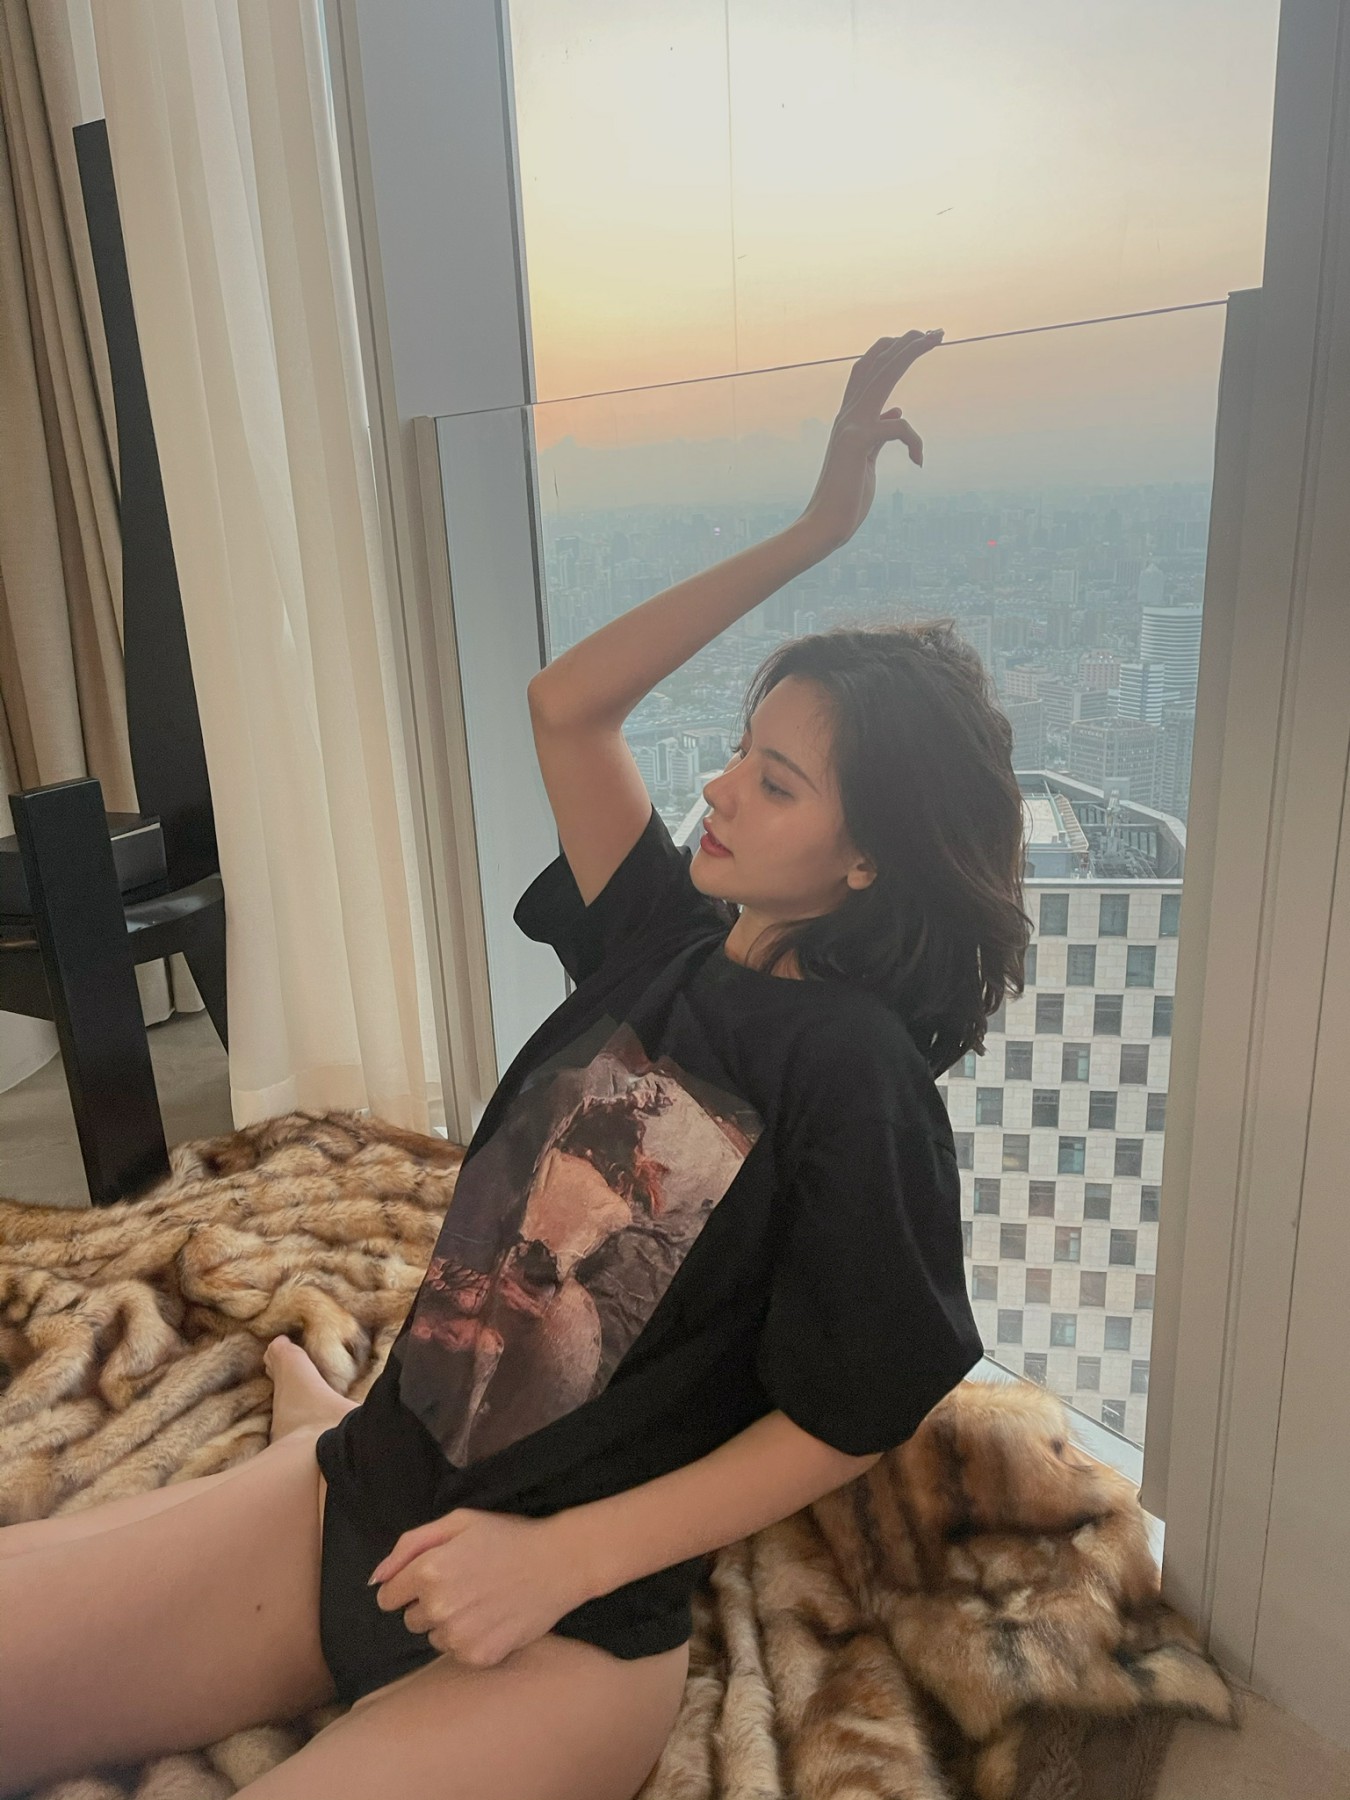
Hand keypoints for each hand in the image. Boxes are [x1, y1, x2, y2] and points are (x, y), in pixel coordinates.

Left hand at [369, 1507, 590, 1666]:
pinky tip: (492, 1617)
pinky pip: (457, 1653)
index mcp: (429, 1570)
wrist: (558, 1562)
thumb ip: (409, 1546)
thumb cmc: (506, 1536)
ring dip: (448, 1624)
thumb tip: (375, 1579)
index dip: (407, 1586)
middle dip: (428, 1604)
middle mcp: (438, 1608)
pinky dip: (470, 1639)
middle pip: (410, 1620)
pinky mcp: (479, 1657)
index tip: (431, 1577)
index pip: (388, 1597)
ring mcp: (459, 1636)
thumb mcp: (457, 1522)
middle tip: (463, 1584)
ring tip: (480, 1600)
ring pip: (433, 1638)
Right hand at [797, 330, 941, 552]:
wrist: (824, 525)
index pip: (866, 373)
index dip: (889, 353)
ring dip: (909, 353)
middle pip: (876, 365)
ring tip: (934, 339)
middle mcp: (847, 416)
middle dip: (906, 344)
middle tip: (934, 331)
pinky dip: (915, 441)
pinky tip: (918, 462)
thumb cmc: (846, 498)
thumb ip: (879, 434)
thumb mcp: (867, 459)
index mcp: (848, 419)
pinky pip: (899, 427)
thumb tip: (896, 412)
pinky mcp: (858, 442)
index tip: (915, 341)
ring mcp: (850, 426)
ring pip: (882, 376)